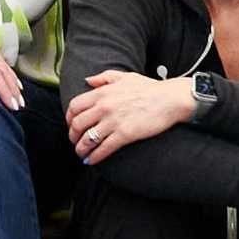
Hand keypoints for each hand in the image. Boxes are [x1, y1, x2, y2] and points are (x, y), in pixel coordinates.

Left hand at [65, 66, 202, 162]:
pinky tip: (92, 161)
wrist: (170, 99)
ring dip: (81, 149)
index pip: (74, 106)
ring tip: (82, 154)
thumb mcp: (124, 76)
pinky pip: (103, 148)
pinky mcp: (125, 134)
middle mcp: (104, 107)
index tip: (71, 125)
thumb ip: (104, 78)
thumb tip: (88, 81)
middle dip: (72, 136)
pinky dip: (94, 157)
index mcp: (102, 92)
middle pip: (77, 124)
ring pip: (87, 139)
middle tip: (75, 142)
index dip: (69, 118)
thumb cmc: (150, 88)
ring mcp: (113, 121)